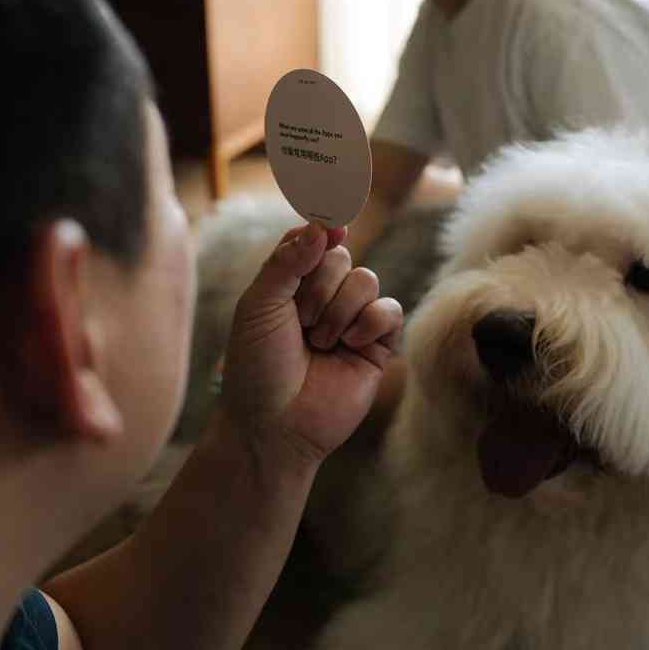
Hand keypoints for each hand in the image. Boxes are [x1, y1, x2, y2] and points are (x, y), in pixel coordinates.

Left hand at [221, 222, 402, 465]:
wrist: (276, 425)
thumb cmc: (257, 367)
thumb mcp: (259, 306)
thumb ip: (287, 261)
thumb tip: (323, 225)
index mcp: (289, 285)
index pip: (312, 241)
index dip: (322, 230)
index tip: (332, 224)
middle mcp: (321, 299)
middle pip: (341, 257)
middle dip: (319, 287)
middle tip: (301, 323)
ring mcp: (351, 322)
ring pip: (367, 280)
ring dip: (340, 310)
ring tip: (320, 344)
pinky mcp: (377, 348)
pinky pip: (390, 311)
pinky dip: (371, 322)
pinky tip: (350, 346)